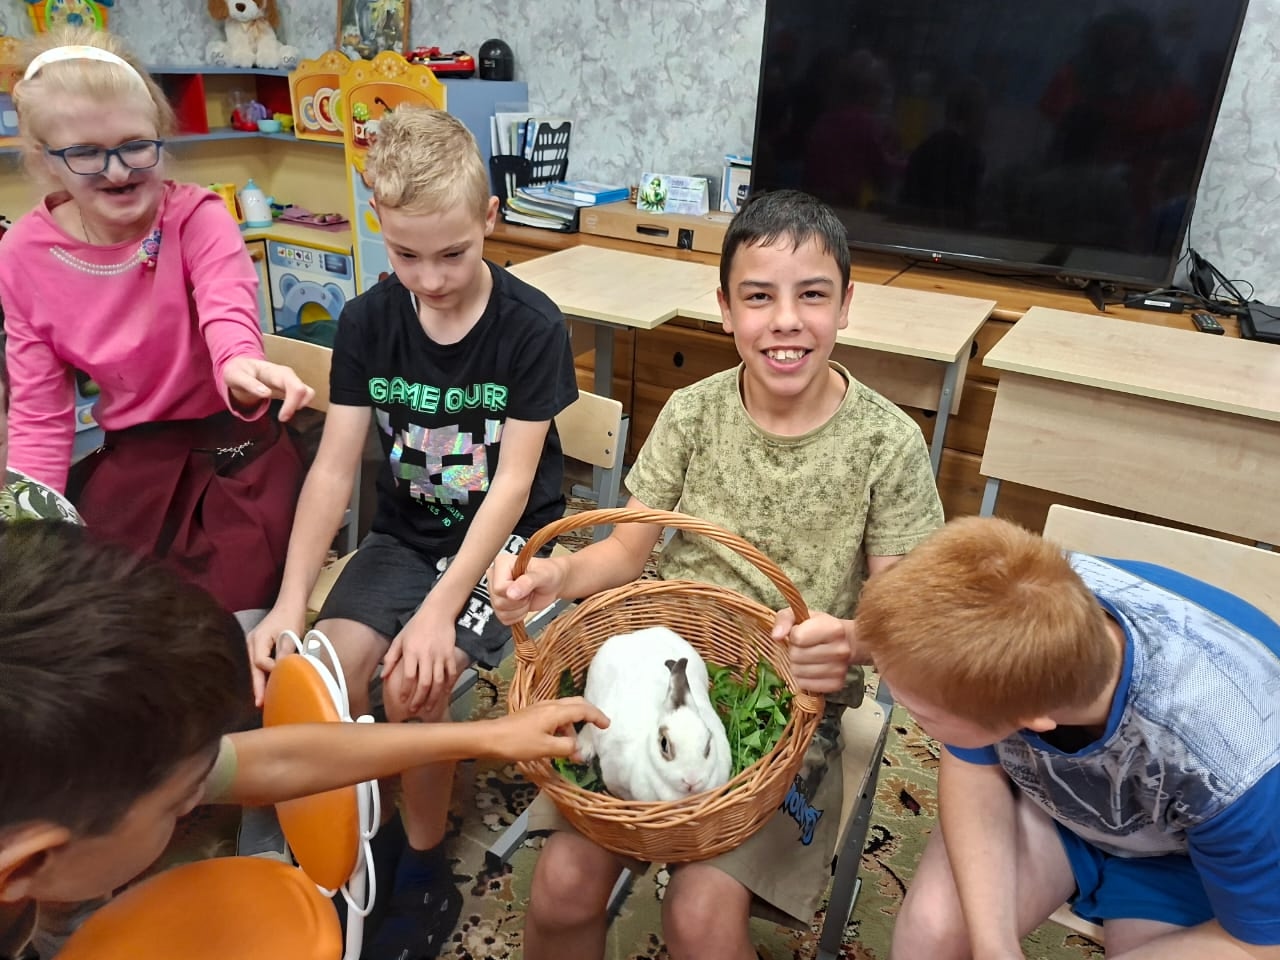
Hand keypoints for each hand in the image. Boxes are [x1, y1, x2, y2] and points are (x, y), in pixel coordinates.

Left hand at [223, 356, 314, 420]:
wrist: (240, 368)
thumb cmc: (239, 371)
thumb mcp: (237, 376)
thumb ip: (250, 384)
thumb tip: (266, 394)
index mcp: (277, 372)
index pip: (295, 387)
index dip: (292, 404)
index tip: (282, 418)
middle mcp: (288, 376)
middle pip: (306, 391)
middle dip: (297, 407)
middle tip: (282, 418)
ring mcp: (291, 382)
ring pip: (309, 394)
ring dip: (301, 406)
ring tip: (285, 413)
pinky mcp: (291, 388)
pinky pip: (304, 397)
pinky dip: (299, 406)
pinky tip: (286, 410)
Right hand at [245, 606, 304, 706]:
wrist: (289, 604)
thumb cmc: (290, 617)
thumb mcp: (290, 634)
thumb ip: (284, 652)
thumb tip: (281, 670)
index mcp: (257, 639)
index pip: (259, 661)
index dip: (270, 671)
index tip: (281, 677)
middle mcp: (250, 643)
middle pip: (251, 669)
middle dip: (256, 686)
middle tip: (259, 704)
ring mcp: (252, 645)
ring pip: (252, 668)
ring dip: (257, 683)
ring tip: (260, 700)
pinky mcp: (257, 648)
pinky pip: (256, 664)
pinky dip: (260, 675)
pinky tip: (264, 686)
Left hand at [383, 606, 458, 715]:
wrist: (438, 612)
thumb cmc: (416, 625)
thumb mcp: (400, 638)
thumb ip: (391, 657)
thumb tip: (383, 676)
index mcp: (412, 651)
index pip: (408, 676)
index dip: (405, 691)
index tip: (402, 701)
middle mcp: (426, 655)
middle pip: (424, 683)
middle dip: (419, 699)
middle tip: (415, 710)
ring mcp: (440, 655)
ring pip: (438, 681)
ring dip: (434, 697)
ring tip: (429, 707)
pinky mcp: (450, 654)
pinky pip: (450, 673)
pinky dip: (448, 685)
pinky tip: (444, 694)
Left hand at [484, 697, 610, 760]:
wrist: (490, 738)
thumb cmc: (518, 743)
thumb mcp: (545, 749)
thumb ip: (567, 748)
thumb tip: (580, 749)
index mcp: (556, 711)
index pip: (583, 709)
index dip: (597, 716)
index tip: (607, 725)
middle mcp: (550, 705)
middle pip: (576, 704)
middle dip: (589, 713)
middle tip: (599, 726)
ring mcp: (540, 708)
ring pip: (565, 711)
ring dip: (574, 726)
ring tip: (575, 748)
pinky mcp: (533, 715)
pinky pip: (555, 717)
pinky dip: (563, 727)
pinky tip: (559, 742)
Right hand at [488, 552, 566, 625]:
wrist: (554, 583)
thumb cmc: (549, 573)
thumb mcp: (542, 574)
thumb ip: (528, 581)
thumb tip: (511, 593)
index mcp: (502, 564)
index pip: (498, 588)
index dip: (515, 593)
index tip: (528, 587)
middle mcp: (495, 577)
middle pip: (498, 602)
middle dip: (519, 602)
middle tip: (529, 592)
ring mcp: (496, 592)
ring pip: (500, 612)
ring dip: (519, 609)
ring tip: (527, 597)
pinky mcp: (501, 604)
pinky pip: (503, 618)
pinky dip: (517, 616)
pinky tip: (524, 605)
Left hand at [771, 609, 854, 693]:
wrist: (845, 642)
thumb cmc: (818, 626)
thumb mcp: (799, 615)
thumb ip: (784, 619)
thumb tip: (776, 636)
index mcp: (833, 628)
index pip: (798, 637)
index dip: (793, 635)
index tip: (800, 632)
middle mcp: (840, 650)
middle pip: (796, 656)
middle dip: (794, 650)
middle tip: (803, 646)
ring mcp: (840, 669)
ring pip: (798, 672)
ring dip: (797, 665)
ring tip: (806, 657)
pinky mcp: (836, 684)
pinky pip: (805, 685)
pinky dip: (803, 678)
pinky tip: (810, 668)